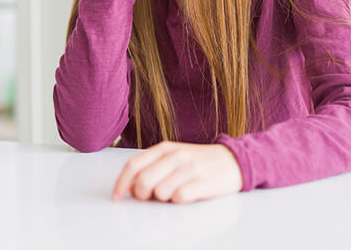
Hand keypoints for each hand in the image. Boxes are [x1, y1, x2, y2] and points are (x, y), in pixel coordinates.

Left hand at [111, 141, 242, 203]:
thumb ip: (152, 167)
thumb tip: (132, 187)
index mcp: (165, 148)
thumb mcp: (174, 157)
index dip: (121, 183)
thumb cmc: (198, 161)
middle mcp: (176, 156)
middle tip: (152, 197)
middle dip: (143, 195)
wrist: (233, 161)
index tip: (117, 197)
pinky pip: (179, 199)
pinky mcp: (202, 182)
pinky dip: (179, 201)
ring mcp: (190, 168)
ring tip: (175, 192)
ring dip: (164, 198)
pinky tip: (187, 194)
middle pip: (143, 182)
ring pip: (160, 192)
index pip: (133, 165)